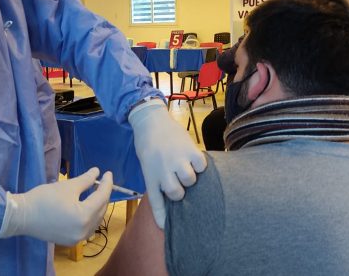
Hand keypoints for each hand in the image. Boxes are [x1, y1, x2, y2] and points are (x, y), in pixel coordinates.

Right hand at [0, 168, 111, 245]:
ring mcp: (77, 238)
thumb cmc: (44, 198)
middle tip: (102, 181)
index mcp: (84, 216)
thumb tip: (97, 172)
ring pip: (95, 221)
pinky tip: (87, 207)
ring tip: (96, 193)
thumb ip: (85, 180)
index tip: (108, 173)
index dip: (106, 184)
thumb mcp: (67, 186)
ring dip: (98, 207)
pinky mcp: (70, 241)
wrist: (22, 216)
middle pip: (100, 210)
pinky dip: (90, 217)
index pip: (101, 198)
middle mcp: (84, 231)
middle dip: (103, 195)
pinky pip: (87, 228)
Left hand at [128, 98, 206, 228]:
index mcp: (150, 175)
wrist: (150, 120)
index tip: (165, 227)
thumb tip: (176, 194)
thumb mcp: (148, 164)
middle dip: (179, 189)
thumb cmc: (149, 144)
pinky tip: (193, 158)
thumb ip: (159, 179)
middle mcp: (163, 170)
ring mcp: (177, 160)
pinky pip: (201, 166)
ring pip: (190, 180)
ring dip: (190, 176)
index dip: (161, 216)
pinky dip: (200, 164)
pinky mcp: (190, 150)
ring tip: (185, 167)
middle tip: (177, 179)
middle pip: (177, 194)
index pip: (156, 202)